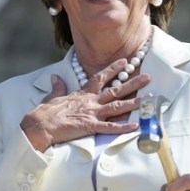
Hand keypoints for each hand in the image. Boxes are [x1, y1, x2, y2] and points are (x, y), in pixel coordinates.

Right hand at [20, 58, 150, 151]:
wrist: (40, 125)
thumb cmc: (45, 112)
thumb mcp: (53, 97)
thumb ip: (58, 87)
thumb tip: (55, 77)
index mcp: (82, 94)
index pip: (100, 78)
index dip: (113, 69)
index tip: (125, 62)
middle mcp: (90, 101)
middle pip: (115, 89)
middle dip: (133, 83)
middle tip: (148, 76)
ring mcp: (91, 113)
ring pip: (117, 106)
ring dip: (134, 102)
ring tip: (149, 99)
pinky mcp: (90, 126)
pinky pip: (110, 127)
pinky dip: (123, 127)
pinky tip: (135, 126)